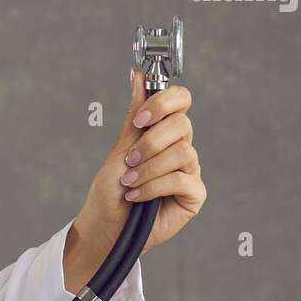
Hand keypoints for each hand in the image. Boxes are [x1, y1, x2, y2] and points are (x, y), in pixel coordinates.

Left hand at [70, 69, 206, 268]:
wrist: (106, 225)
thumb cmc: (111, 189)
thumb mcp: (121, 148)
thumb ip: (135, 114)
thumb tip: (138, 74)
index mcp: (164, 130)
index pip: (181, 99)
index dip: (163, 103)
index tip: (140, 119)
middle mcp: (180, 146)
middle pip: (182, 125)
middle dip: (150, 142)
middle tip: (128, 159)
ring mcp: (189, 170)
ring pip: (182, 153)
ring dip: (148, 168)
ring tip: (128, 182)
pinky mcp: (194, 195)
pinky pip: (182, 180)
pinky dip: (154, 186)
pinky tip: (136, 196)